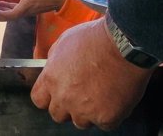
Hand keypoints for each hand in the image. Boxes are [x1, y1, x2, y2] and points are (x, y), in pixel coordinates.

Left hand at [0, 0, 66, 20]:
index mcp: (26, 5)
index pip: (11, 15)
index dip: (1, 15)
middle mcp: (27, 10)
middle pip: (10, 17)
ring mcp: (29, 11)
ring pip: (14, 14)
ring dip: (3, 11)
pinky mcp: (32, 8)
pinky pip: (18, 10)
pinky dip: (10, 8)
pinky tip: (3, 3)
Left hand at [31, 17, 152, 130]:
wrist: (124, 45)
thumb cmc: (95, 39)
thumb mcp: (64, 42)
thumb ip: (55, 61)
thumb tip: (53, 68)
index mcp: (52, 78)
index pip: (38, 99)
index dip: (47, 97)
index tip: (55, 94)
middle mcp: (65, 98)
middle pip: (57, 114)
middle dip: (66, 106)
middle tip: (80, 94)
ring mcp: (85, 111)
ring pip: (81, 122)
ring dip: (87, 112)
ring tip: (99, 93)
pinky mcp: (106, 118)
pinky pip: (104, 124)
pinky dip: (108, 114)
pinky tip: (113, 97)